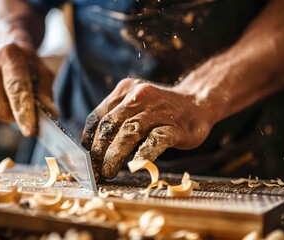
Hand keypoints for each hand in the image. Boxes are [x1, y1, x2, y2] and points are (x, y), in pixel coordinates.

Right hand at [0, 41, 55, 136]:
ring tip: (12, 104)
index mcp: (10, 53)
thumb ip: (46, 93)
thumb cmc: (27, 63)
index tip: (30, 131)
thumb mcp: (42, 73)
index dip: (23, 111)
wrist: (4, 45)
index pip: (16, 88)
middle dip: (13, 116)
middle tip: (25, 116)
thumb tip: (50, 115)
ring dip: (3, 115)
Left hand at [82, 78, 214, 179]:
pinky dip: (143, 154)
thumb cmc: (161, 109)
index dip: (88, 140)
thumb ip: (113, 118)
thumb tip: (87, 143)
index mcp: (125, 91)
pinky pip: (156, 141)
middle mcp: (139, 96)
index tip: (84, 159)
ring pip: (129, 132)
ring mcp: (158, 110)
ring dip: (114, 154)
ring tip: (108, 172)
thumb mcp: (135, 104)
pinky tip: (135, 166)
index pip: (98, 117)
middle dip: (98, 151)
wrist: (199, 101)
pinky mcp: (176, 126)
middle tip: (94, 170)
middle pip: (110, 125)